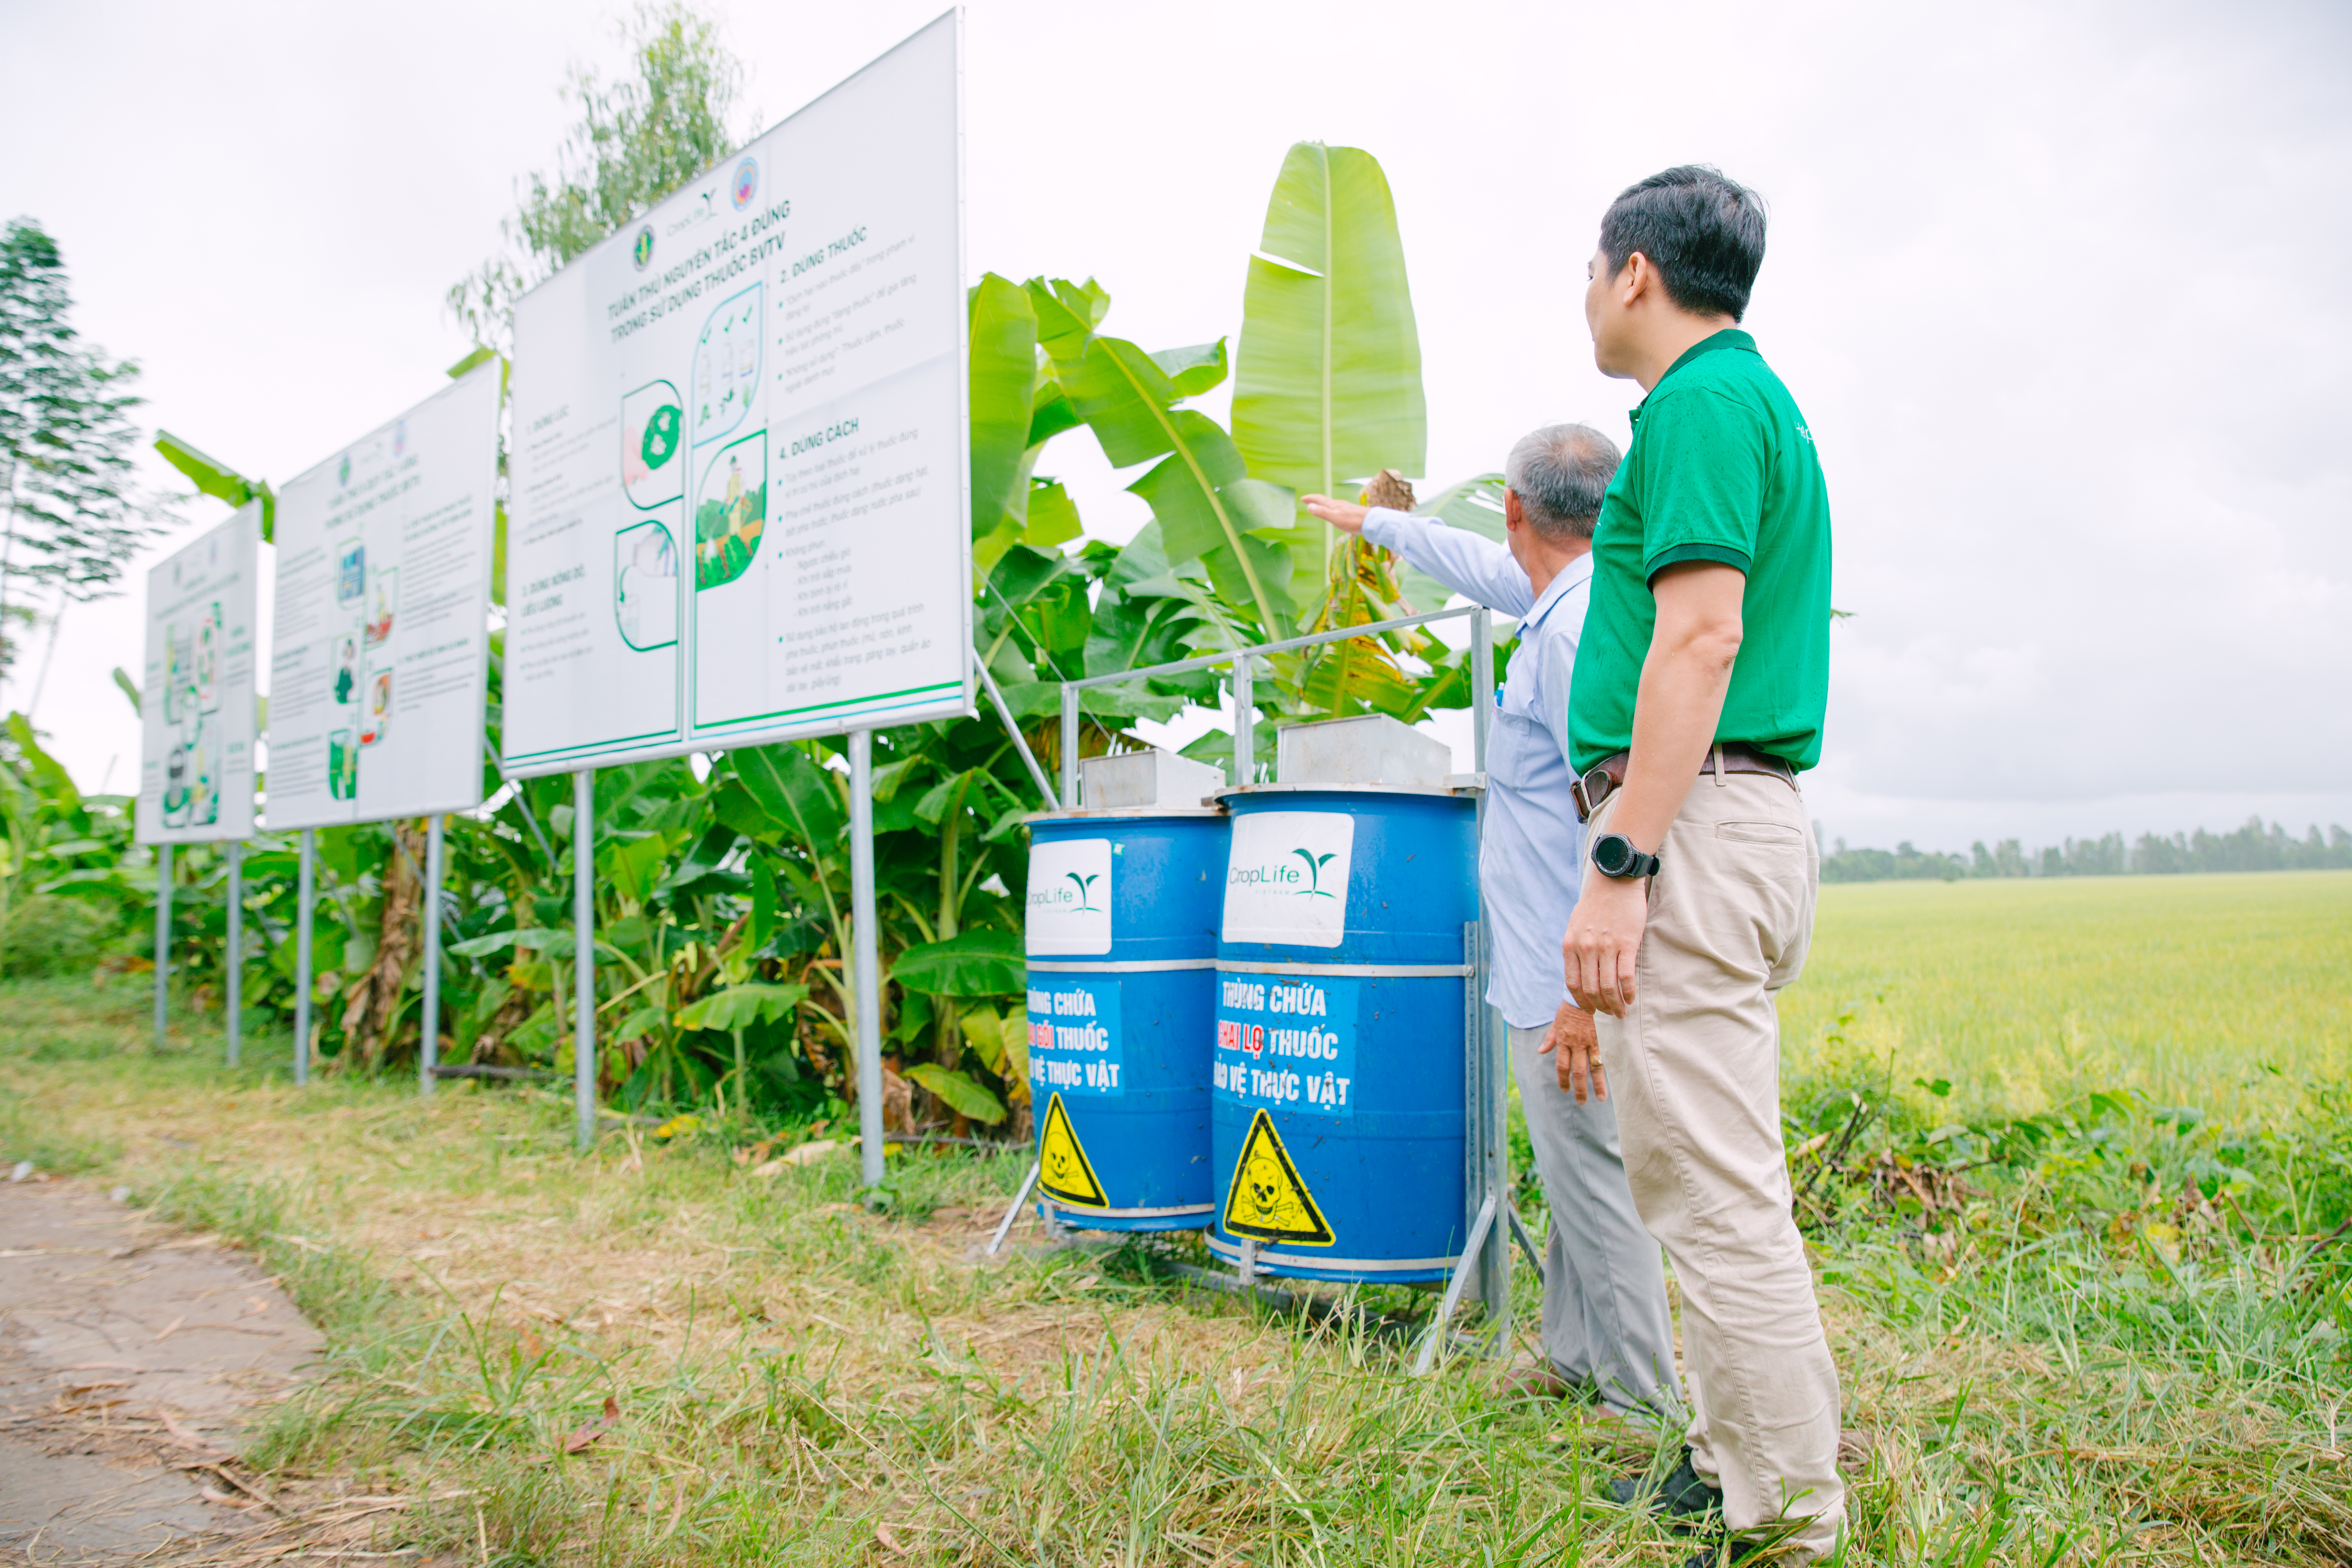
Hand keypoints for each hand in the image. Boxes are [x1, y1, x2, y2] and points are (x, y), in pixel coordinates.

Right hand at [1299, 495, 1369, 533]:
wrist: (1371, 522)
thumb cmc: (1353, 521)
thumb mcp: (1336, 518)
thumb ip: (1323, 512)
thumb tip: (1309, 506)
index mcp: (1333, 505)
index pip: (1319, 499)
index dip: (1310, 499)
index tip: (1302, 498)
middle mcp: (1339, 504)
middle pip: (1325, 500)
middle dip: (1315, 500)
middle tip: (1307, 500)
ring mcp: (1345, 507)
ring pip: (1331, 503)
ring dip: (1323, 504)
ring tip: (1319, 505)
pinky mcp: (1351, 511)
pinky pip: (1337, 507)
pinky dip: (1331, 508)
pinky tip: (1335, 512)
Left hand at [1536, 999, 1604, 1102]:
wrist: (1587, 992)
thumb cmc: (1571, 1007)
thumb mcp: (1557, 1021)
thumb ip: (1550, 1038)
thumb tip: (1540, 1052)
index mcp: (1564, 1040)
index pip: (1562, 1066)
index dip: (1563, 1080)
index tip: (1565, 1091)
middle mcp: (1577, 1043)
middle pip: (1578, 1071)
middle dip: (1580, 1089)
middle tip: (1582, 1102)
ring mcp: (1592, 1041)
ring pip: (1594, 1068)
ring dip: (1598, 1085)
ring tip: (1601, 1099)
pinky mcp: (1605, 1037)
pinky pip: (1607, 1056)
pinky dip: (1609, 1069)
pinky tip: (1614, 1080)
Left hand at [1564, 869, 1647, 1016]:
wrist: (1614, 880)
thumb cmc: (1596, 904)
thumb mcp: (1575, 926)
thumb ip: (1575, 949)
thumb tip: (1578, 973)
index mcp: (1570, 945)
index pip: (1572, 984)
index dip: (1582, 1002)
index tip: (1591, 1011)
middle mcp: (1585, 948)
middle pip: (1590, 990)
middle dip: (1601, 1008)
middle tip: (1610, 1014)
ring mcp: (1605, 946)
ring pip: (1608, 987)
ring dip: (1616, 1005)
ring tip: (1622, 1011)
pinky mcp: (1626, 943)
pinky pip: (1626, 977)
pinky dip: (1629, 992)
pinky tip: (1632, 998)